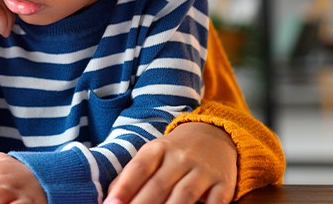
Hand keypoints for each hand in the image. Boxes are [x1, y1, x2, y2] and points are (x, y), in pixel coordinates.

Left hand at [104, 122, 236, 203]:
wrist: (215, 135)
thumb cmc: (173, 153)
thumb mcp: (151, 156)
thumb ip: (130, 177)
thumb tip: (109, 200)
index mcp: (158, 149)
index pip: (139, 167)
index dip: (125, 187)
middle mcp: (181, 157)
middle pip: (159, 184)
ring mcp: (203, 170)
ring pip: (184, 194)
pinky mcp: (223, 184)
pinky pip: (215, 202)